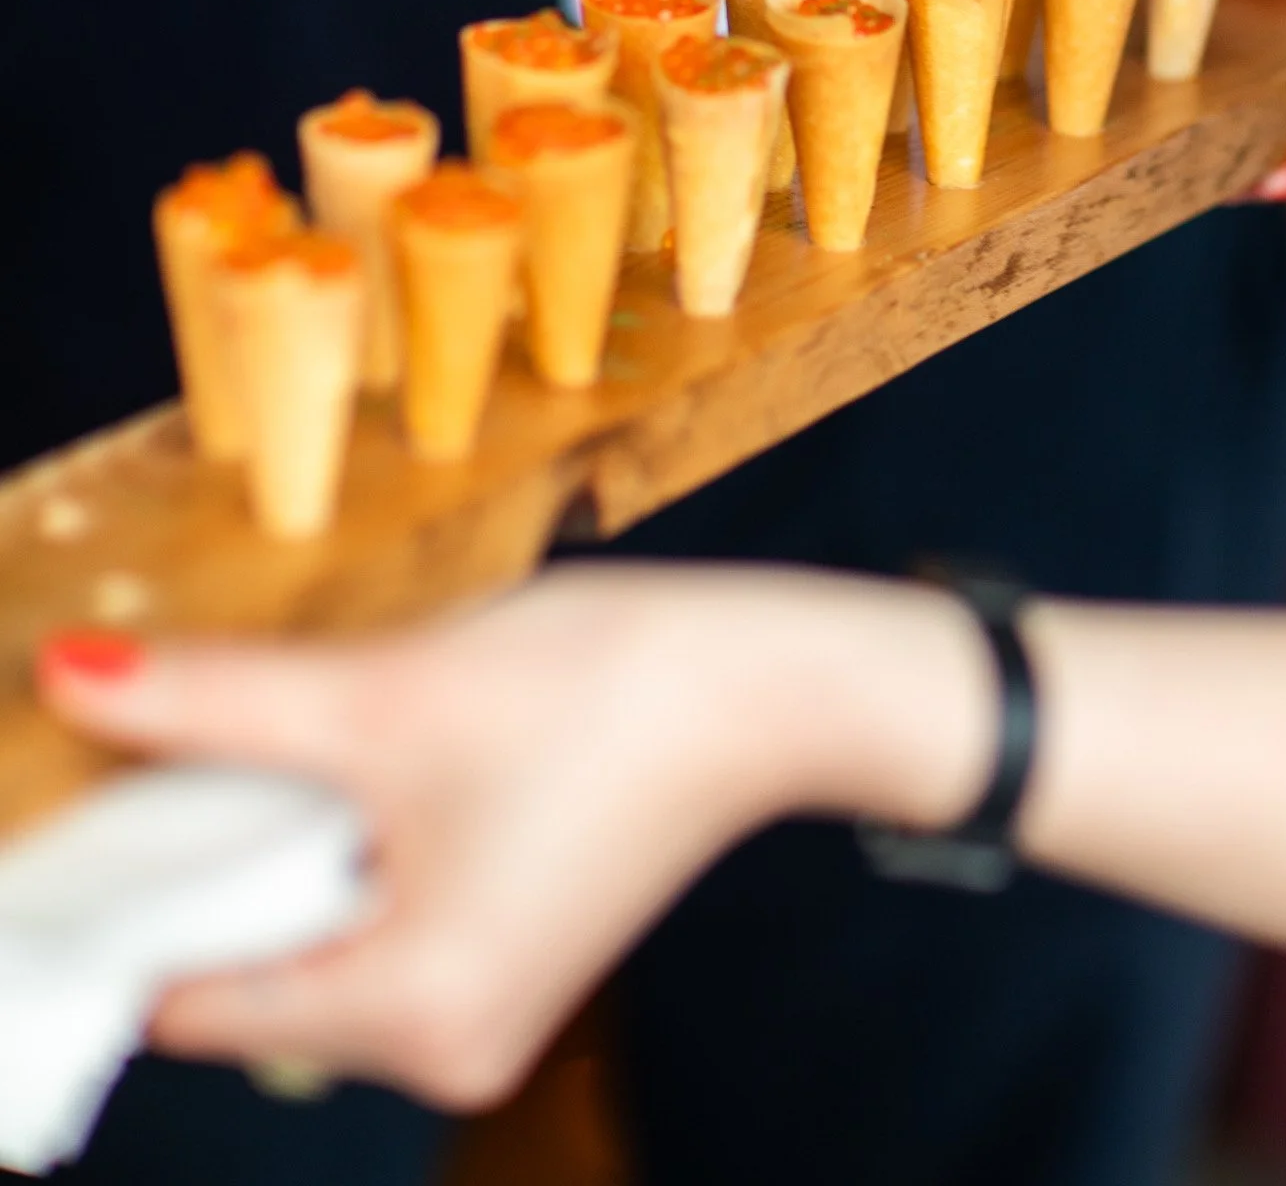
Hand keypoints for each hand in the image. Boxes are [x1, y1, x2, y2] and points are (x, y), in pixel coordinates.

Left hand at [36, 570, 988, 1109]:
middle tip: (206, 730)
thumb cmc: (607, 693)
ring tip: (327, 728)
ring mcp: (480, 1009)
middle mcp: (440, 1049)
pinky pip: (375, 917)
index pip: (187, 993)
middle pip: (247, 965)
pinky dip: (349, 842)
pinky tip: (375, 754)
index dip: (125, 892)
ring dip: (287, 836)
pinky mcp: (508, 955)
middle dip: (215, 850)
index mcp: (408, 1013)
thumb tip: (70, 681)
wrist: (772, 681)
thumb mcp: (385, 690)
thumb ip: (216, 700)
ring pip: (310, 933)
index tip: (84, 797)